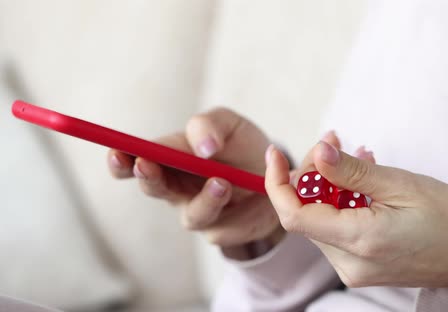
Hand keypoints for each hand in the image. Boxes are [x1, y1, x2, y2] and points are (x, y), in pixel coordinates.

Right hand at [107, 107, 278, 250]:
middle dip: (147, 177)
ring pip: (193, 215)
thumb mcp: (229, 124)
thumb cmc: (241, 145)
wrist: (276, 174)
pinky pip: (224, 228)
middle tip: (147, 165)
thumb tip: (203, 147)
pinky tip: (254, 200)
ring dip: (205, 200)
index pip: (134, 158)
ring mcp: (197, 211)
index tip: (117, 152)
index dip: (122, 158)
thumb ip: (209, 125)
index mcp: (169, 157)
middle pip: (152, 187)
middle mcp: (176, 187)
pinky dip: (239, 215)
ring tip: (222, 183)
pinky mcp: (220, 230)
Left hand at [265, 139, 447, 288]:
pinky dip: (341, 201)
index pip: (294, 215)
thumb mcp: (401, 184)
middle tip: (333, 141)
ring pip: (320, 219)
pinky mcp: (361, 267)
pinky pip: (337, 229)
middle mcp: (349, 263)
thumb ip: (352, 172)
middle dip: (311, 173)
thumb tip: (318, 154)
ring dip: (328, 185)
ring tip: (355, 155)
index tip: (274, 154)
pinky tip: (361, 179)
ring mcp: (354, 268)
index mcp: (359, 241)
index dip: (277, 182)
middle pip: (306, 213)